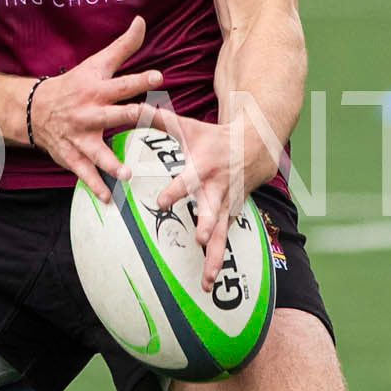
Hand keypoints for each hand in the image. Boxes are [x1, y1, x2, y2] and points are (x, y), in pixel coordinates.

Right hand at [25, 15, 162, 198]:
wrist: (34, 108)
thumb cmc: (74, 84)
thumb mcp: (96, 63)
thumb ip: (124, 46)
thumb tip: (143, 20)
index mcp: (98, 89)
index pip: (123, 83)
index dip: (141, 79)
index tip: (159, 77)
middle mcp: (89, 112)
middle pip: (114, 114)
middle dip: (131, 116)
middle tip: (148, 118)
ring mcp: (80, 136)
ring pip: (97, 150)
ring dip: (110, 162)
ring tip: (125, 172)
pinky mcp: (72, 155)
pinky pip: (84, 172)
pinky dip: (95, 185)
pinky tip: (108, 198)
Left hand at [151, 107, 278, 288]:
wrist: (253, 147)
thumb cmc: (213, 138)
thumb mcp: (189, 127)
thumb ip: (162, 120)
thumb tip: (136, 107)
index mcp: (204, 168)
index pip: (188, 179)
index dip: (176, 189)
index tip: (162, 200)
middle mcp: (217, 191)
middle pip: (212, 211)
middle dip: (207, 225)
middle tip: (200, 239)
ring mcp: (226, 207)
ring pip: (221, 235)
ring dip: (215, 258)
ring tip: (206, 281)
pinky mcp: (230, 218)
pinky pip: (224, 243)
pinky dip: (217, 263)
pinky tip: (208, 284)